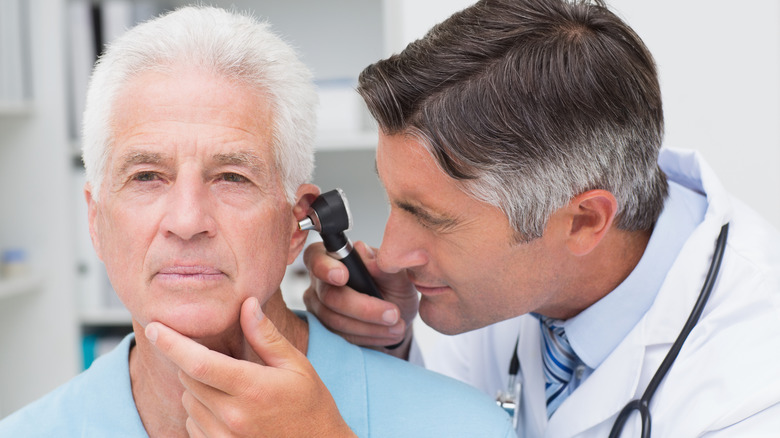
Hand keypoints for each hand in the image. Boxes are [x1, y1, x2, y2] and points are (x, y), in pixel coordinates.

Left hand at [145, 297, 355, 437]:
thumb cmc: (311, 407)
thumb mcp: (296, 366)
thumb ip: (266, 336)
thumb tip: (247, 304)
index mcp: (252, 389)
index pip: (198, 363)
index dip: (171, 343)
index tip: (154, 328)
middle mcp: (233, 417)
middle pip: (189, 379)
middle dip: (194, 362)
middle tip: (223, 360)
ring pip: (189, 402)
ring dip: (198, 389)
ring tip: (232, 390)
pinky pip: (192, 426)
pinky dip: (201, 413)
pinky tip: (229, 411)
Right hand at [302, 240, 418, 353]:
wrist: (396, 316)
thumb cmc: (393, 287)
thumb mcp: (397, 275)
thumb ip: (383, 267)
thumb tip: (368, 259)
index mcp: (331, 256)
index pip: (316, 257)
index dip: (325, 267)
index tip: (343, 276)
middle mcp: (318, 280)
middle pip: (329, 295)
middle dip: (363, 308)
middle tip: (393, 314)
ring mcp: (317, 306)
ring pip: (335, 320)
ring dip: (370, 326)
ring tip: (397, 326)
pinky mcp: (323, 328)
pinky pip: (341, 336)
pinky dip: (368, 336)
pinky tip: (388, 334)